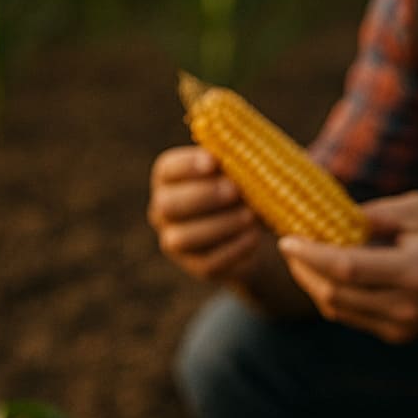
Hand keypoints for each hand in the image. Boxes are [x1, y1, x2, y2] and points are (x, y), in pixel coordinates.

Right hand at [147, 146, 264, 282]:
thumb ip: (237, 160)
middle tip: (234, 190)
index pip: (167, 169)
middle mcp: (164, 211)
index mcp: (170, 180)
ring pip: (184, 238)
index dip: (187, 165)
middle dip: (203, 196)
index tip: (213, 161)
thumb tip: (246, 150)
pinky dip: (233, 248)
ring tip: (250, 215)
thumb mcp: (241, 171)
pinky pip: (208, 262)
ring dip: (220, 225)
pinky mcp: (197, 267)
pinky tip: (253, 237)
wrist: (254, 230)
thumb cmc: (244, 189)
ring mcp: (176, 242)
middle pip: (168, 204)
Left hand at [277, 190, 417, 341]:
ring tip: (304, 261)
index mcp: (413, 271)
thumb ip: (376, 213)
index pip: (347, 268)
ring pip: (337, 310)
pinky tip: (328, 276)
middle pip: (334, 294)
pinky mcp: (396, 336)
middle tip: (290, 248)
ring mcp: (400, 327)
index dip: (311, 255)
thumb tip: (333, 216)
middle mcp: (404, 306)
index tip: (287, 240)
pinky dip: (334, 296)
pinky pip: (351, 317)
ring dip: (314, 285)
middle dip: (303, 271)